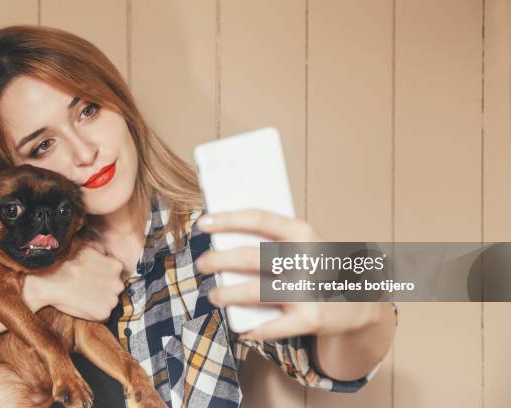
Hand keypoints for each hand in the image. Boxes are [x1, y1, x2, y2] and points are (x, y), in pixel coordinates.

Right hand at [24, 241, 124, 321]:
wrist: (52, 282)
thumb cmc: (67, 264)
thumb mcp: (88, 248)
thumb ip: (100, 249)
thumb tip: (104, 251)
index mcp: (116, 267)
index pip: (114, 274)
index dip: (102, 276)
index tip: (91, 278)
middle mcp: (118, 284)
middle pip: (114, 288)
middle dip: (103, 288)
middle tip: (86, 288)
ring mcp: (112, 299)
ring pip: (109, 302)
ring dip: (99, 301)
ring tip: (83, 297)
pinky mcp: (104, 313)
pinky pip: (102, 314)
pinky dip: (94, 312)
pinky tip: (82, 305)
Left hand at [195, 209, 385, 340]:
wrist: (360, 301)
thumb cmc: (318, 267)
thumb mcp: (305, 243)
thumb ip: (274, 238)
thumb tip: (224, 234)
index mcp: (303, 233)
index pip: (258, 218)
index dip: (227, 219)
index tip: (203, 223)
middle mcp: (306, 258)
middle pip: (249, 256)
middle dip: (217, 260)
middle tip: (202, 264)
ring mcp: (308, 290)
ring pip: (253, 292)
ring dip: (225, 295)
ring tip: (213, 295)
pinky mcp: (310, 319)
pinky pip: (269, 327)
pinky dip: (251, 329)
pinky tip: (241, 328)